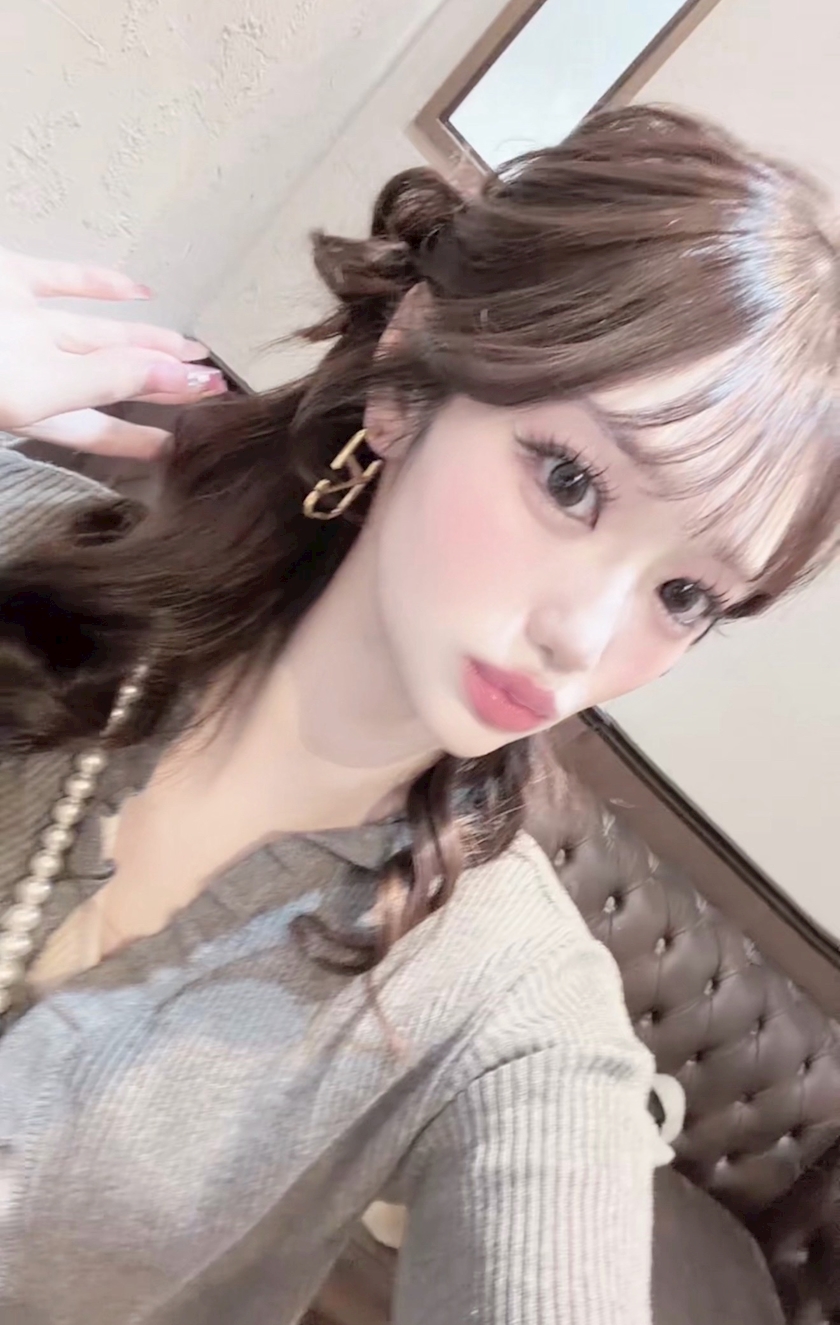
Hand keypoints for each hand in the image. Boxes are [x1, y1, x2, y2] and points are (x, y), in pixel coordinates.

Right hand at [0, 247, 228, 458]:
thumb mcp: (36, 386)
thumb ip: (104, 381)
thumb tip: (177, 377)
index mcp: (39, 407)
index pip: (104, 431)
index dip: (146, 439)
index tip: (191, 442)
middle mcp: (34, 368)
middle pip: (114, 380)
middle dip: (164, 384)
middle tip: (214, 387)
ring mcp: (23, 323)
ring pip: (98, 333)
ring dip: (147, 339)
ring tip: (195, 348)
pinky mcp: (10, 277)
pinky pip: (63, 280)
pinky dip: (103, 284)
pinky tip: (142, 291)